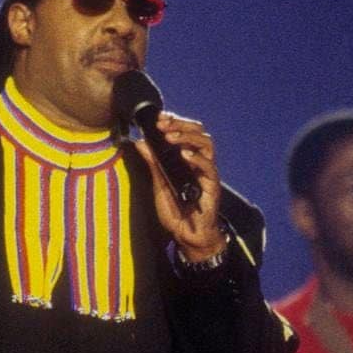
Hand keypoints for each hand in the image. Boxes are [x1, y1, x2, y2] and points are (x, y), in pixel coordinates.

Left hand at [131, 112, 226, 259]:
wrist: (186, 235)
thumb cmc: (176, 211)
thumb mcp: (158, 184)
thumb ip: (152, 163)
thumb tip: (141, 142)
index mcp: (187, 160)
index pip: (186, 133)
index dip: (175, 122)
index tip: (160, 117)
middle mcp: (199, 163)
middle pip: (199, 133)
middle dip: (181, 125)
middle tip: (163, 124)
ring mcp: (207, 173)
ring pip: (207, 145)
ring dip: (189, 137)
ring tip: (171, 136)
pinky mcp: (212, 186)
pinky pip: (209, 168)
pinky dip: (197, 158)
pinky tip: (184, 154)